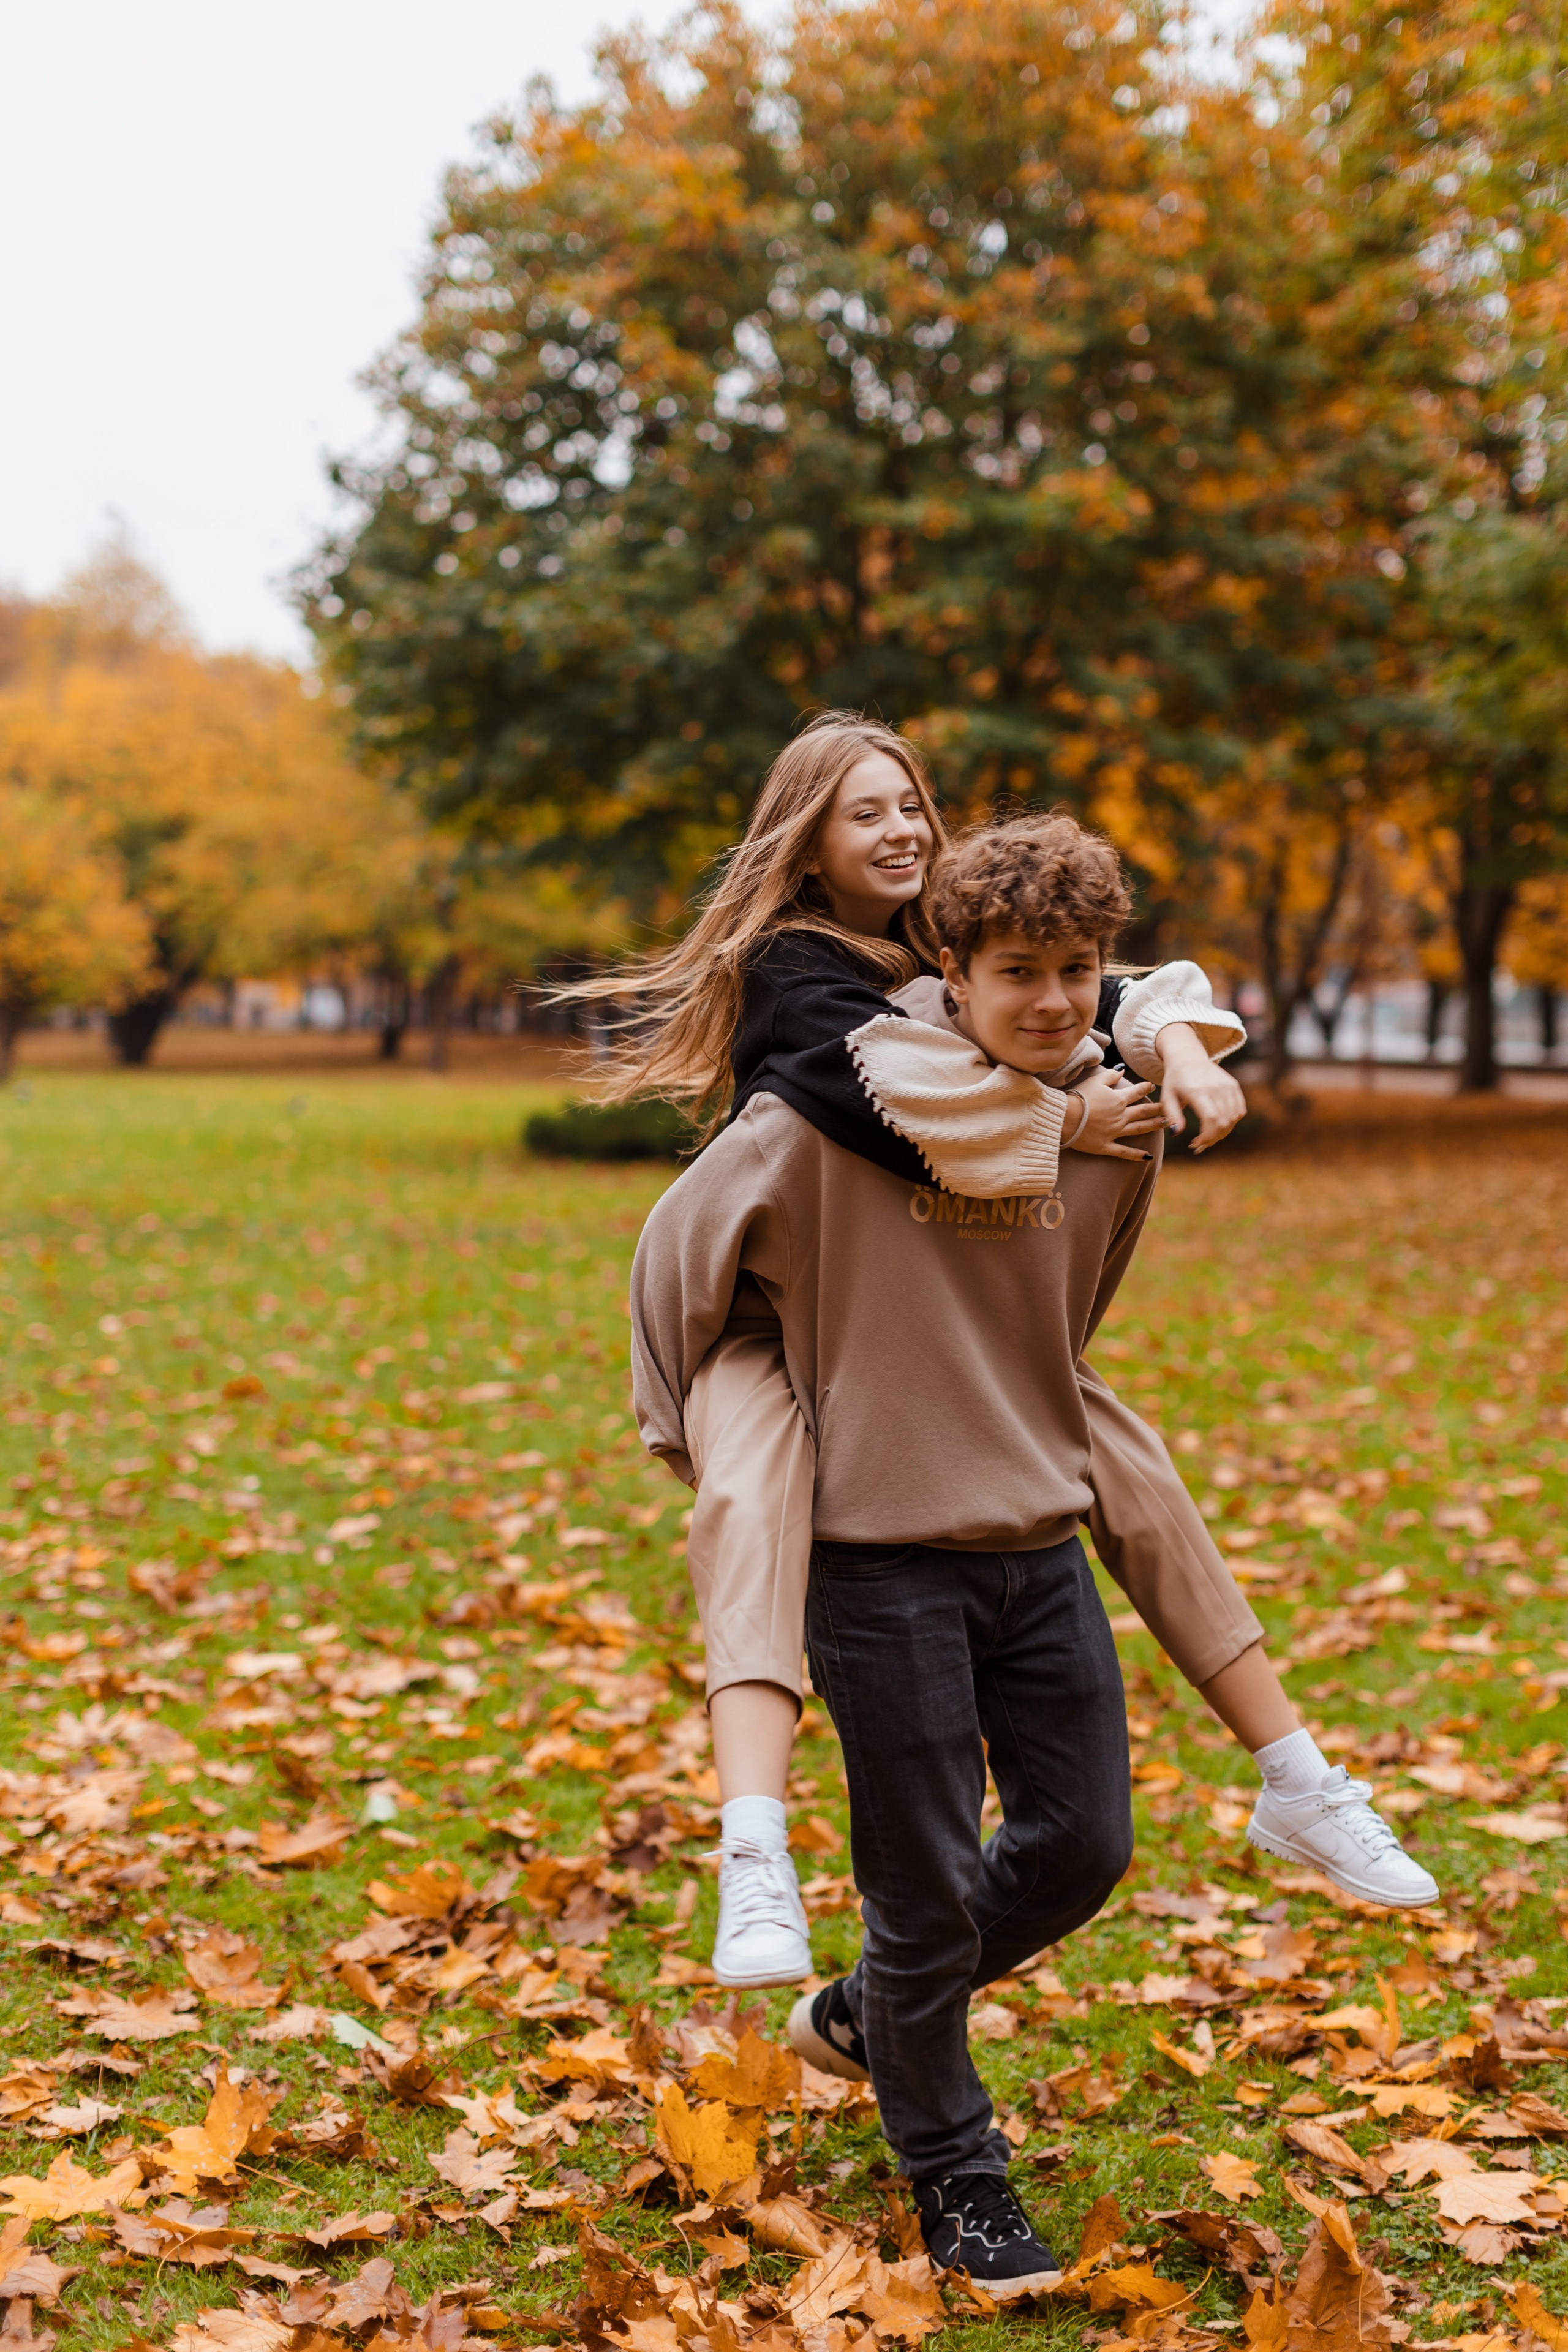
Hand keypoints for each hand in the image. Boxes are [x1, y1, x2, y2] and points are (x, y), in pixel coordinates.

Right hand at [1064, 1065, 1162, 1160]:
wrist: (1064, 1117)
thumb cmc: (1078, 1097)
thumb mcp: (1094, 1081)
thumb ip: (1110, 1076)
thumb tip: (1122, 1071)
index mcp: (1118, 1099)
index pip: (1137, 1092)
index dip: (1146, 1088)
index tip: (1153, 1087)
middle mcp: (1120, 1116)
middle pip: (1143, 1111)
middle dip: (1157, 1109)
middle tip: (1169, 1108)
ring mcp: (1114, 1132)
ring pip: (1139, 1129)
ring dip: (1153, 1126)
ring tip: (1165, 1124)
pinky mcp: (1105, 1146)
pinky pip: (1124, 1152)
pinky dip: (1136, 1155)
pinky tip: (1148, 1156)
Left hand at [1156, 1023, 1246, 1152]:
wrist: (1188, 1057)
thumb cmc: (1175, 1080)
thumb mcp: (1167, 1097)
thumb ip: (1172, 1115)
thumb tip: (1176, 1132)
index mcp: (1198, 1090)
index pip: (1212, 1118)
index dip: (1207, 1136)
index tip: (1195, 1143)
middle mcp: (1216, 1087)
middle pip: (1224, 1121)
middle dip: (1213, 1138)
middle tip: (1200, 1144)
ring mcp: (1228, 1085)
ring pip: (1233, 1118)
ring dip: (1222, 1132)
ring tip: (1208, 1136)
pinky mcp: (1234, 1085)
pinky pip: (1239, 1110)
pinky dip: (1231, 1122)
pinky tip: (1218, 1125)